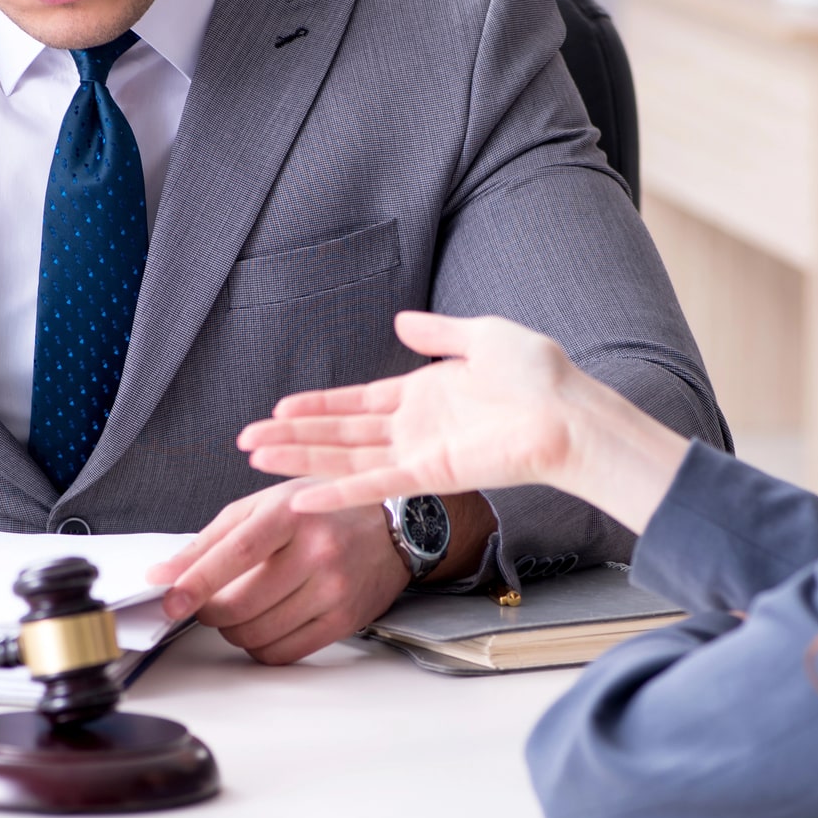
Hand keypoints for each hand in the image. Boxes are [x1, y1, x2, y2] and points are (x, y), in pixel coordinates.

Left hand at [147, 479, 410, 664]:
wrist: (393, 526)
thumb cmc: (320, 511)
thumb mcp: (264, 506)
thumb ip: (211, 539)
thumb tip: (165, 574)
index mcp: (290, 514)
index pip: (235, 555)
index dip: (196, 582)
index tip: (169, 600)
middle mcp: (317, 552)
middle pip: (240, 605)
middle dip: (210, 611)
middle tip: (209, 601)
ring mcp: (334, 589)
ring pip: (256, 633)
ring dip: (234, 630)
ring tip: (242, 608)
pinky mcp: (345, 620)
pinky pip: (283, 653)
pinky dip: (260, 646)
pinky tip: (264, 624)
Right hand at [238, 312, 688, 532]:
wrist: (571, 412)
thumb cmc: (539, 376)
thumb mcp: (482, 335)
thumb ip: (437, 333)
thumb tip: (401, 322)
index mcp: (425, 395)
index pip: (357, 402)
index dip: (317, 405)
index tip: (279, 406)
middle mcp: (414, 428)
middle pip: (339, 433)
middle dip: (292, 434)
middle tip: (247, 437)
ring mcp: (419, 453)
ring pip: (344, 457)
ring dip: (299, 458)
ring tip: (254, 456)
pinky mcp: (430, 474)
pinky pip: (374, 484)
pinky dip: (337, 490)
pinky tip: (301, 495)